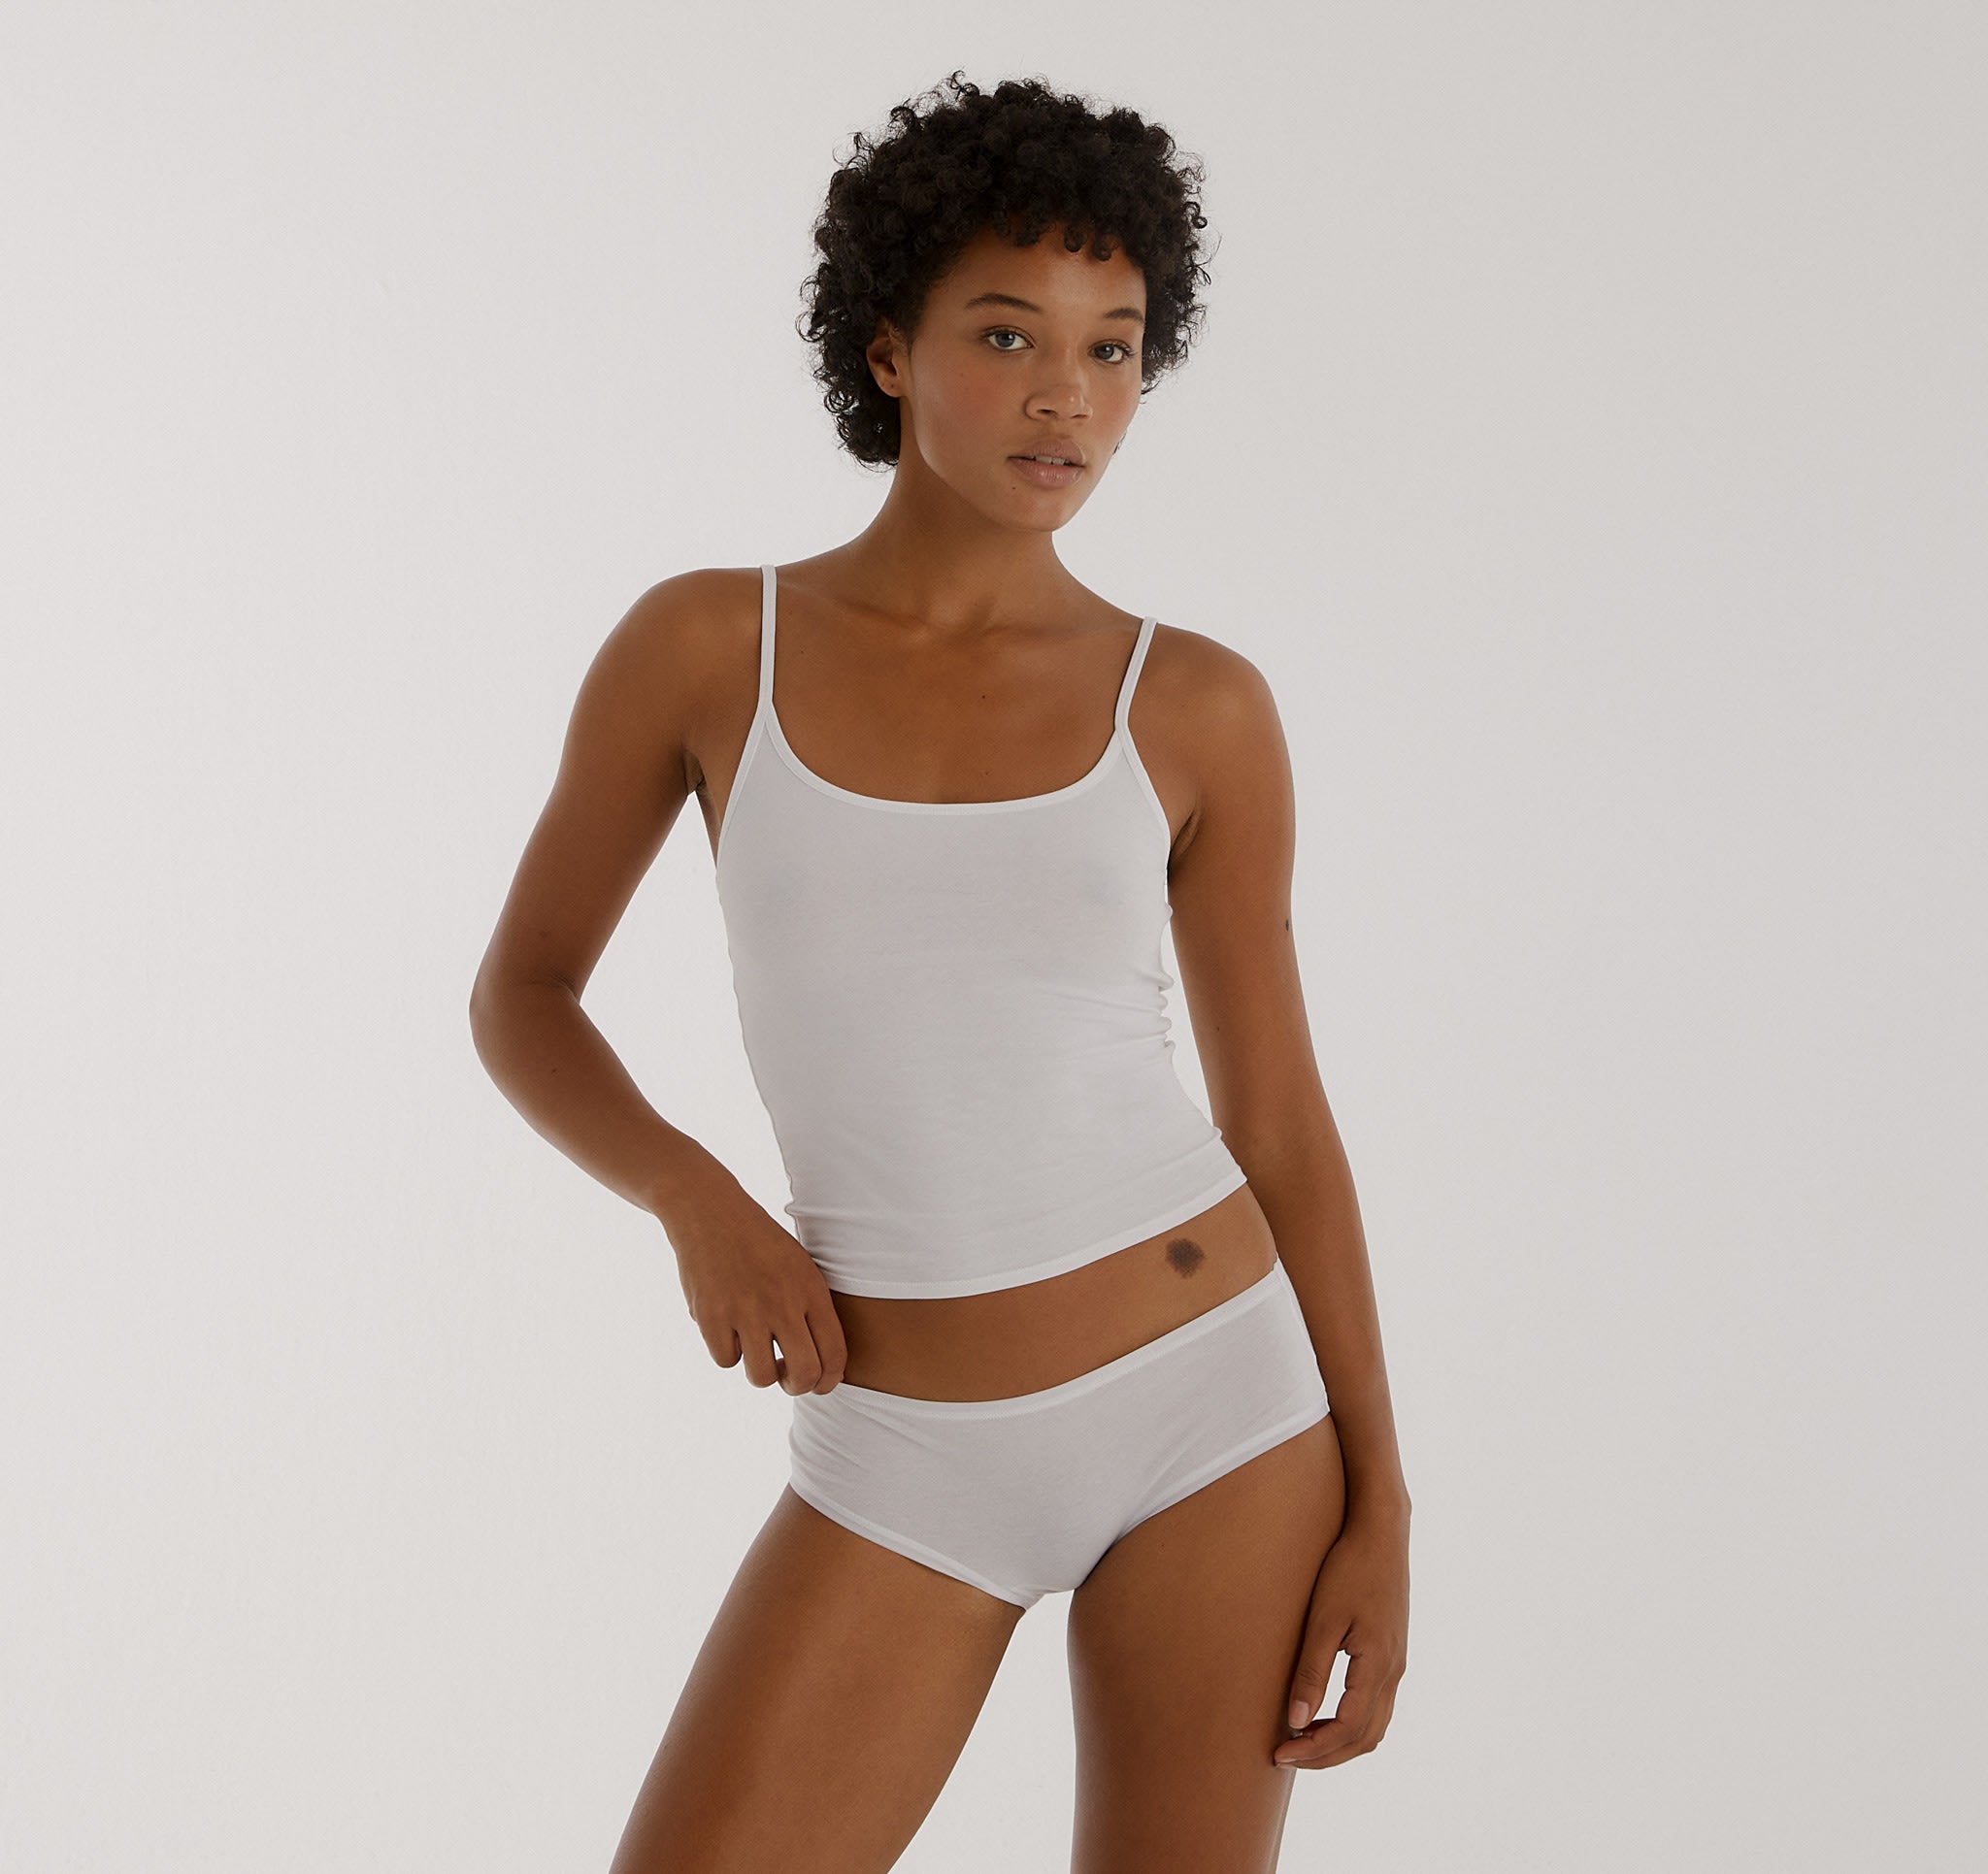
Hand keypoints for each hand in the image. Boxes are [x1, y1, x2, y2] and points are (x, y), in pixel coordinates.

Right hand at [656, 1162, 847, 1395]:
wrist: (711, 1211)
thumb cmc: (761, 1242)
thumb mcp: (801, 1266)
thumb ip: (813, 1308)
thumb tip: (824, 1364)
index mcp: (811, 1290)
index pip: (834, 1355)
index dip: (829, 1380)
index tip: (818, 1383)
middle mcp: (782, 1303)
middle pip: (803, 1374)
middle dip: (797, 1387)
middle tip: (786, 1377)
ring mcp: (746, 1310)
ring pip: (761, 1377)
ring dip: (759, 1371)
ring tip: (755, 1348)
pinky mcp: (712, 1315)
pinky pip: (726, 1360)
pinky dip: (726, 1351)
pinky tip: (726, 1327)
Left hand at [1273, 1503, 1409, 1768]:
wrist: (1381, 1533)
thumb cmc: (1348, 1569)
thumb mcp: (1323, 1619)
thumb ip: (1311, 1672)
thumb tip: (1296, 1723)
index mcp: (1378, 1666)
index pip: (1347, 1730)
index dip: (1313, 1750)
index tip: (1279, 1753)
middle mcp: (1394, 1672)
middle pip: (1364, 1738)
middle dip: (1325, 1755)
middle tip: (1285, 1755)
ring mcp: (1397, 1664)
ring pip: (1374, 1727)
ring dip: (1340, 1742)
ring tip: (1301, 1740)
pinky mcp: (1392, 1653)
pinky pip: (1376, 1706)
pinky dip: (1351, 1723)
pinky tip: (1323, 1713)